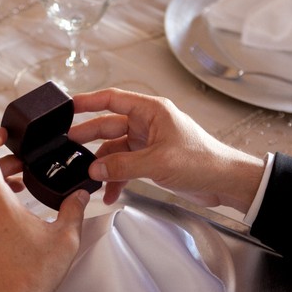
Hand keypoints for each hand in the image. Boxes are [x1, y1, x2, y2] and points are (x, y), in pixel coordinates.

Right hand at [69, 88, 264, 211]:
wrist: (224, 181)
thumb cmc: (203, 160)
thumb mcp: (158, 162)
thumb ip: (123, 165)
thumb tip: (95, 169)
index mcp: (151, 111)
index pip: (112, 99)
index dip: (88, 102)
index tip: (68, 107)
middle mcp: (148, 124)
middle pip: (109, 126)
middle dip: (88, 137)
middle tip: (68, 147)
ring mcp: (148, 143)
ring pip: (115, 151)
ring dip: (103, 166)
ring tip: (89, 178)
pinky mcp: (151, 161)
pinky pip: (125, 167)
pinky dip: (116, 179)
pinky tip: (109, 192)